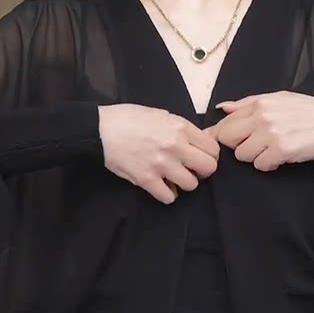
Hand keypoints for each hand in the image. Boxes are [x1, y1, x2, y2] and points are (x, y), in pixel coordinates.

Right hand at [98, 104, 219, 203]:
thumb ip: (181, 129)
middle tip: (190, 170)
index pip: (213, 148)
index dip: (209, 155)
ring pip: (191, 185)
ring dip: (184, 184)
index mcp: (180, 127)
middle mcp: (175, 146)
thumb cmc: (129, 118)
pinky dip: (167, 194)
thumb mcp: (161, 115)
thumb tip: (196, 145)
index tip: (200, 157)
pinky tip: (161, 187)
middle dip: (202, 171)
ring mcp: (161, 164)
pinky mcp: (146, 179)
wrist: (100, 129)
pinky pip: (168, 197)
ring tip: (173, 178)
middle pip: (208, 168)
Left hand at [205, 91, 313, 170]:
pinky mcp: (281, 150)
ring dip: (255, 157)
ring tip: (271, 150)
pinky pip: (260, 165)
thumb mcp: (277, 98)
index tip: (221, 144)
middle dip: (237, 146)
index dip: (220, 135)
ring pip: (243, 155)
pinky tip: (280, 157)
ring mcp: (270, 134)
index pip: (225, 123)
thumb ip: (247, 104)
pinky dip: (269, 165)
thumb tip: (223, 108)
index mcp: (258, 104)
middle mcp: (261, 117)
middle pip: (227, 139)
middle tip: (253, 146)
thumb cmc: (307, 111)